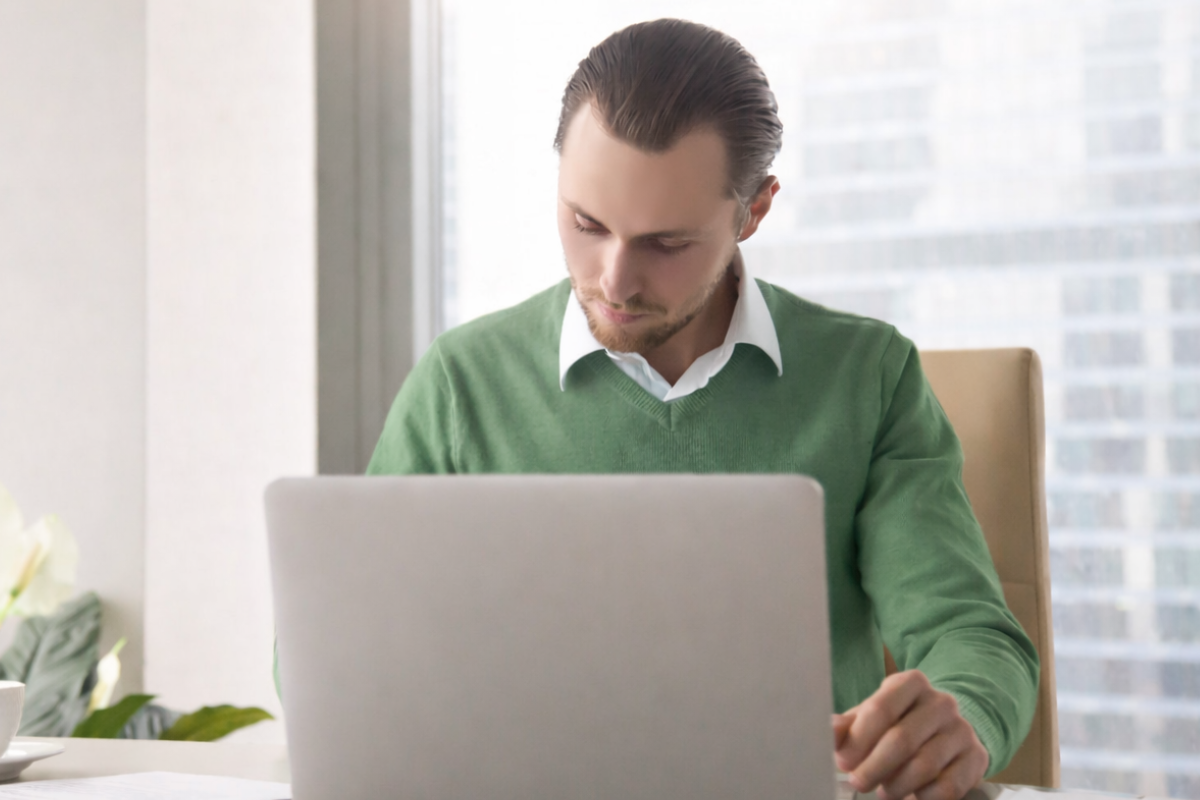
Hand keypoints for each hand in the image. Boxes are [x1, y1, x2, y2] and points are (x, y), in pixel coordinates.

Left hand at [832, 670, 987, 799]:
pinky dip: (923, 797)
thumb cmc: (899, 722)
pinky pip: (947, 786)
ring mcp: (961, 730)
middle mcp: (941, 702)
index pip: (881, 708)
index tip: (843, 761)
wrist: (947, 729)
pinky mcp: (976, 758)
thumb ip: (847, 726)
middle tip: (859, 782)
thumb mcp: (872, 717)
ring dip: (897, 785)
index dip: (859, 739)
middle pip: (902, 739)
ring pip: (924, 765)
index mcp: (911, 683)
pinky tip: (911, 796)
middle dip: (874, 766)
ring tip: (883, 792)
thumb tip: (826, 732)